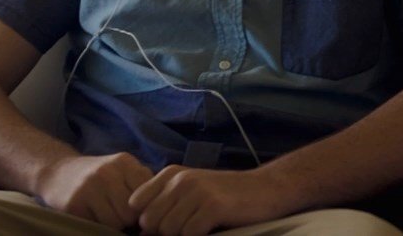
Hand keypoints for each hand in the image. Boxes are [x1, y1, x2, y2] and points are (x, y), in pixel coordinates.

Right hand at [35, 153, 153, 229]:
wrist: (56, 172)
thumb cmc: (97, 176)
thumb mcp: (121, 169)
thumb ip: (142, 182)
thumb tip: (163, 206)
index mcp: (124, 162)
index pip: (150, 194)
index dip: (146, 207)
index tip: (140, 211)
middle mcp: (107, 172)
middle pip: (133, 211)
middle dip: (131, 219)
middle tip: (122, 216)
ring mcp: (89, 187)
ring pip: (117, 222)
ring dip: (115, 224)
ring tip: (108, 215)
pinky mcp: (74, 203)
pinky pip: (98, 225)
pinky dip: (99, 225)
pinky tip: (93, 215)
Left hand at [132, 166, 297, 235]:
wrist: (267, 189)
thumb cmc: (227, 195)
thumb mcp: (192, 190)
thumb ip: (166, 202)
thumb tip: (142, 230)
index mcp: (171, 173)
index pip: (136, 204)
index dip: (149, 220)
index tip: (167, 224)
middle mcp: (180, 180)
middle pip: (150, 222)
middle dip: (165, 232)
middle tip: (189, 228)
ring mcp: (197, 192)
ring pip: (168, 231)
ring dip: (184, 235)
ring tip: (202, 228)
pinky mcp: (212, 206)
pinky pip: (189, 234)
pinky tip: (211, 229)